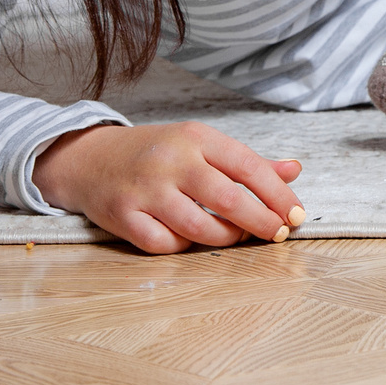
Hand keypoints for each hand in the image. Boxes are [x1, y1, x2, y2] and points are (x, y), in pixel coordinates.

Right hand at [32, 121, 304, 253]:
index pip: (248, 166)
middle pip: (228, 199)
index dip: (278, 194)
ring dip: (227, 238)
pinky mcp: (123, 216)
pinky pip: (165, 244)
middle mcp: (171, 161)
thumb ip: (247, 162)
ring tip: (236, 235)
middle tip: (278, 234)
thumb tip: (294, 171)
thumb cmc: (155, 153)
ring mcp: (144, 190)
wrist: (88, 158)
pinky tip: (192, 239)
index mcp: (196, 137)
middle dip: (262, 222)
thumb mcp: (200, 145)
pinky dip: (185, 247)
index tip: (296, 215)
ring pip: (199, 227)